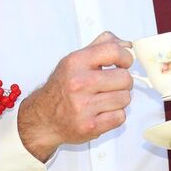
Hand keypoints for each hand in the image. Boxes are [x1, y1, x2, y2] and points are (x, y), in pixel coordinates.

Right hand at [17, 31, 133, 161]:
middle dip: (123, 81)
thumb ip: (100, 46)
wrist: (44, 117)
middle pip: (124, 78)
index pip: (113, 51)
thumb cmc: (61, 89)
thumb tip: (126, 44)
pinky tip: (102, 111)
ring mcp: (84, 106)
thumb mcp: (75, 60)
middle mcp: (79, 83)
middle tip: (113, 84)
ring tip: (105, 99)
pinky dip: (115, 115)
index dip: (125, 57)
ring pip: (125, 98)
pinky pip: (120, 117)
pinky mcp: (90, 126)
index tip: (124, 62)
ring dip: (119, 99)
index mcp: (76, 63)